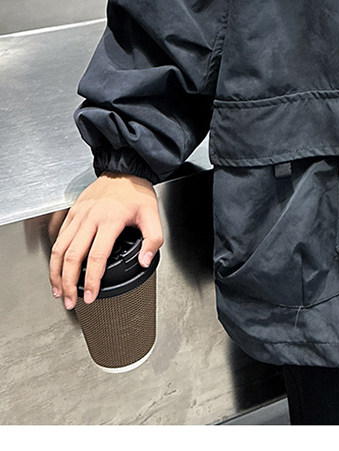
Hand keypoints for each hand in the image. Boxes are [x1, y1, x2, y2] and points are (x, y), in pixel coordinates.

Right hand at [49, 172, 162, 309]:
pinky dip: (55, 255)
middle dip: (68, 283)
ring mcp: (78, 214)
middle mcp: (90, 218)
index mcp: (110, 220)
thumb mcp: (153, 215)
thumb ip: (153, 240)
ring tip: (58, 290)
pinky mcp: (72, 211)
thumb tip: (144, 261)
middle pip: (72, 256)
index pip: (97, 257)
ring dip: (56, 272)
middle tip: (70, 300)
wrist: (125, 168)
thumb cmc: (137, 192)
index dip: (92, 280)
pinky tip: (57, 267)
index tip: (90, 296)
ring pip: (59, 247)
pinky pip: (59, 236)